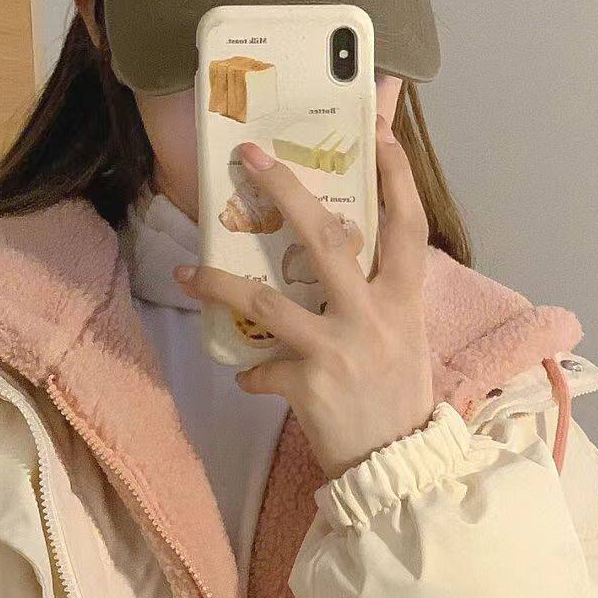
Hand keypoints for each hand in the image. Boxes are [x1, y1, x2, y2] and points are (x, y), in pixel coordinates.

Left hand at [173, 115, 435, 479]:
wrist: (395, 465)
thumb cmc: (397, 397)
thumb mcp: (404, 337)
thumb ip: (379, 295)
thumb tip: (344, 253)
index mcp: (404, 299)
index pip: (407, 224)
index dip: (395, 176)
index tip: (376, 132)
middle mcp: (374, 315)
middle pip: (325, 238)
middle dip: (285, 191)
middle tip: (249, 157)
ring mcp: (340, 349)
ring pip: (270, 300)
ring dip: (222, 285)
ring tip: (190, 274)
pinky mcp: (310, 385)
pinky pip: (264, 369)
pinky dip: (253, 373)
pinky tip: (248, 376)